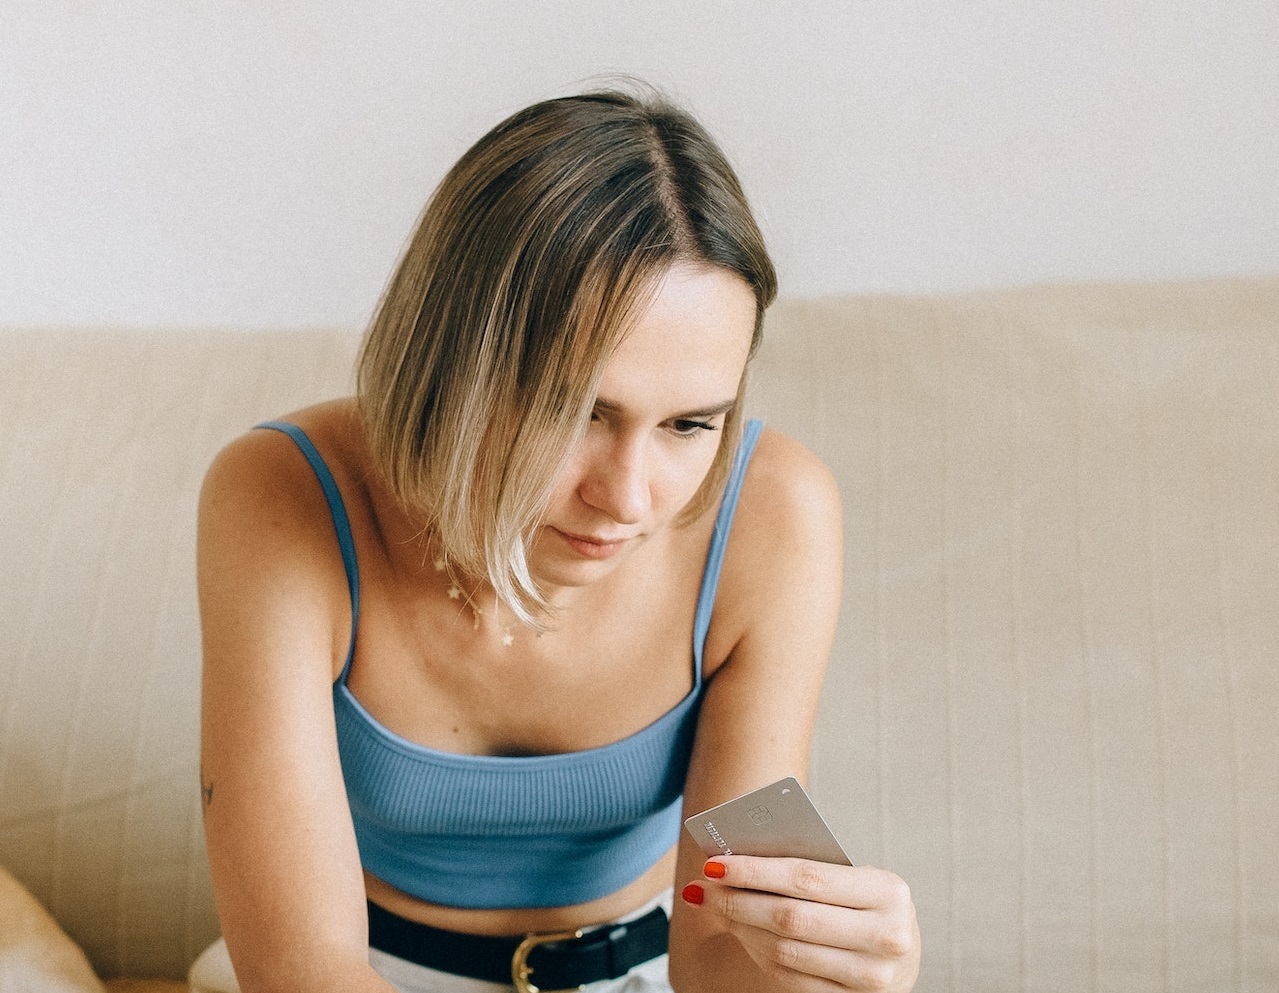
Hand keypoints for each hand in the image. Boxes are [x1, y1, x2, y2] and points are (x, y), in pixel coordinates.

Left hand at [681, 856, 919, 991]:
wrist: (902, 953)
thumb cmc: (865, 903)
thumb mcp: (853, 879)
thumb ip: (807, 871)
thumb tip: (736, 861)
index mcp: (887, 891)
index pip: (806, 878)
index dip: (755, 871)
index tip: (714, 862)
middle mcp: (886, 936)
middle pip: (790, 918)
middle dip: (738, 900)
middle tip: (704, 886)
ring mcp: (871, 977)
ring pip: (785, 951)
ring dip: (741, 927)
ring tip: (715, 906)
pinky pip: (790, 976)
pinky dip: (757, 951)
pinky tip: (740, 931)